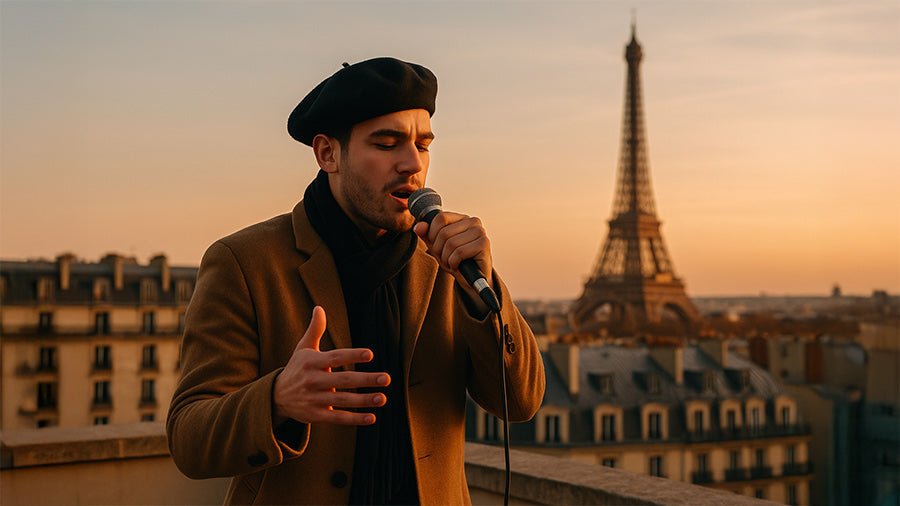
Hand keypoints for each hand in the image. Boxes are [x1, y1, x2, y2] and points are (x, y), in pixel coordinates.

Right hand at [273, 306, 388, 424]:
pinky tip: (372, 417)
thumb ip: (315, 329)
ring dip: (364, 400)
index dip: (352, 355)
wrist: (275, 396)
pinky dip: (354, 419)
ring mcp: (313, 399)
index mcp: (311, 362)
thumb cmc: (297, 368)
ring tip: (383, 398)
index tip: (370, 354)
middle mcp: (312, 381)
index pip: (335, 357)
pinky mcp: (315, 416)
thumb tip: (319, 307)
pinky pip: (337, 418)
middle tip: (386, 378)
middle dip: (365, 380)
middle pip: (343, 380)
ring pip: (342, 401)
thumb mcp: (303, 348)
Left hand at [413, 211, 492, 312]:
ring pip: (451, 243)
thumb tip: (418, 227)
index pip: (440, 218)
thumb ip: (427, 235)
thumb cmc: (456, 261)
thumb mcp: (437, 247)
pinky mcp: (484, 244)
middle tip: (445, 258)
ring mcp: (480, 232)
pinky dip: (454, 263)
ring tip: (452, 262)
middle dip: (439, 250)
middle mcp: (473, 221)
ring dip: (446, 258)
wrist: (472, 280)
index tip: (436, 246)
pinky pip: (459, 252)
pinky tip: (458, 266)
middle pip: (444, 232)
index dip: (432, 234)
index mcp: (461, 218)